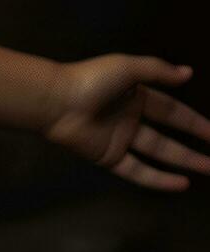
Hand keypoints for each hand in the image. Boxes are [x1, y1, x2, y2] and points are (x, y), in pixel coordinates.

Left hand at [44, 55, 209, 190]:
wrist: (55, 100)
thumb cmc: (90, 79)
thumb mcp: (127, 67)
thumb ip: (157, 71)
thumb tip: (188, 72)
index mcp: (132, 95)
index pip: (170, 109)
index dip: (193, 120)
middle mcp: (128, 118)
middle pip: (168, 134)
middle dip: (194, 144)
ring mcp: (119, 138)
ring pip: (158, 153)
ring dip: (185, 162)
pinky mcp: (108, 157)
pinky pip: (138, 171)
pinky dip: (159, 179)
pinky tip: (182, 184)